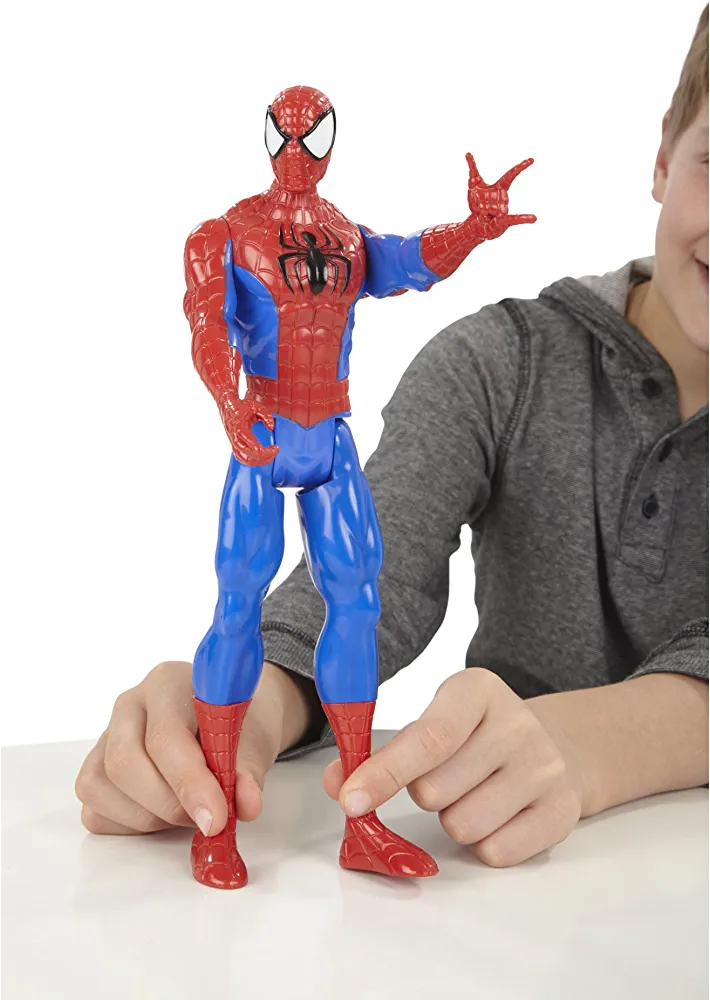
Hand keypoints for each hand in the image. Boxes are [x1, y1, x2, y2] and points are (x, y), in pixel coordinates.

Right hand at [75, 660, 310, 835]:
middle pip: (124, 763)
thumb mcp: (253, 742)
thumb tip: (246, 803)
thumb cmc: (235, 725)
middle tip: (207, 818)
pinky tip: (164, 813)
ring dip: (151, 816)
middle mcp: (129, 706)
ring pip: (102, 788)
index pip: (165, 736)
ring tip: (188, 808)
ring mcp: (105, 737)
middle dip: (168, 804)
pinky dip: (132, 825)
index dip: (189, 781)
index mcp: (167, 684)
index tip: (217, 817)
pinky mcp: (94, 771)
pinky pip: (96, 811)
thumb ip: (247, 771)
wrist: (226, 721)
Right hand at [221, 397, 278, 466]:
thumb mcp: (257, 406)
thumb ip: (266, 416)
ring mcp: (234, 444)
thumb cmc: (242, 407)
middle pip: (248, 453)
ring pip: (245, 459)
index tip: (273, 448)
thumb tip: (271, 427)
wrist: (228, 407)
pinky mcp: (234, 447)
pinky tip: (262, 458)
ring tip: (271, 455)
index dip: (260, 448)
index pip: (248, 441)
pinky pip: (242, 459)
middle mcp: (235, 438)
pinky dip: (252, 462)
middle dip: (264, 456)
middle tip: (275, 450)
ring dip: (260, 460)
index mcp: (239, 427)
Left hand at [323, 668, 582, 867]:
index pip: (427, 739)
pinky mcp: (562, 811)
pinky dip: (482, 843)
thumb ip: (380, 751)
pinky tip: (496, 814)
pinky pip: (496, 851)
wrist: (555, 745)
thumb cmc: (476, 735)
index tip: (350, 800)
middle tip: (444, 777)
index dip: (384, 773)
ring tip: (472, 794)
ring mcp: (546, 767)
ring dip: (453, 820)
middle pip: (435, 790)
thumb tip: (338, 783)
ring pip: (462, 825)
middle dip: (425, 794)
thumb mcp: (432, 722)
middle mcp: (517, 724)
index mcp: (477, 690)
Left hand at [465, 152, 536, 240]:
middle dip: (483, 201)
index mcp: (500, 187)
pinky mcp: (503, 220)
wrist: (475, 221)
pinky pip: (512, 219)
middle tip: (479, 206)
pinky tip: (528, 218)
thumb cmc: (476, 202)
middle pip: (497, 196)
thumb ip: (473, 168)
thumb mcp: (473, 184)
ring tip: (482, 213)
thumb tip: (468, 153)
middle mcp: (504, 197)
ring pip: (496, 208)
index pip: (511, 175)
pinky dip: (519, 218)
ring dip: (484, 210)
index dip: (520, 167)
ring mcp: (504, 209)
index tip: (532, 159)